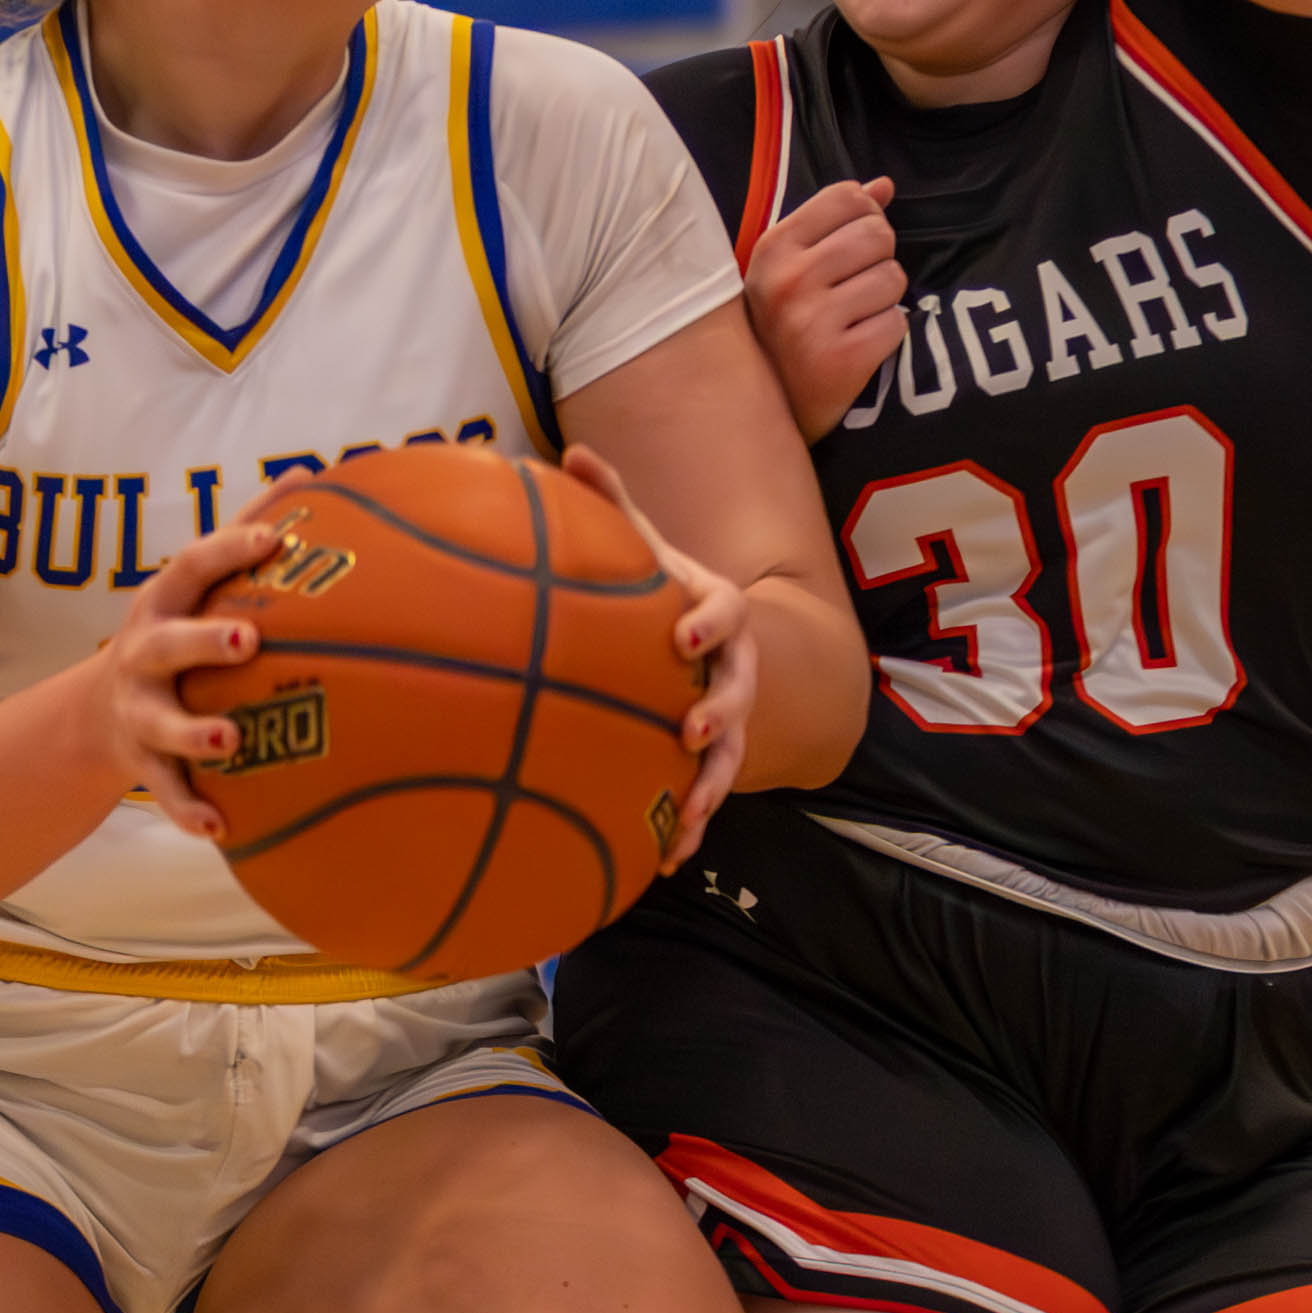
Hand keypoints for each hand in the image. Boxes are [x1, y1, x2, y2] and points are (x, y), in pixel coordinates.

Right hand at [90, 519, 282, 843]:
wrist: (98, 712)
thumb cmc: (177, 628)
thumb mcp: (199, 580)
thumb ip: (250, 524)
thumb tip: (312, 471)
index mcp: (166, 602)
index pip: (194, 565)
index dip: (231, 548)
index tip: (273, 538)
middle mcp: (144, 653)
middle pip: (167, 644)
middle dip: (204, 640)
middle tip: (248, 641)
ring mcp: (140, 711)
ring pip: (161, 724)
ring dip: (193, 731)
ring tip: (229, 741)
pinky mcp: (142, 762)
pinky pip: (167, 790)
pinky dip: (190, 810)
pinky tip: (220, 829)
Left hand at [560, 443, 751, 871]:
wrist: (713, 642)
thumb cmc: (664, 589)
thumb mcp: (647, 546)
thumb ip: (614, 503)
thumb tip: (570, 453)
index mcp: (718, 609)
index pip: (725, 609)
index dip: (708, 621)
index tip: (682, 636)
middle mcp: (735, 665)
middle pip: (741, 689)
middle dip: (722, 710)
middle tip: (693, 728)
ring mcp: (732, 715)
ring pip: (733, 754)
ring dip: (714, 783)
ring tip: (693, 814)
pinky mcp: (715, 756)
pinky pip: (710, 795)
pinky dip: (692, 826)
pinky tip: (667, 859)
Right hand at [744, 177, 906, 440]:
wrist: (765, 405)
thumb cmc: (779, 325)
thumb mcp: (790, 265)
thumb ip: (834, 220)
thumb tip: (883, 185)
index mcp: (774, 247)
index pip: (847, 197)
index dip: (865, 217)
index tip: (852, 245)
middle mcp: (790, 279)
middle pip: (878, 235)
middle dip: (879, 258)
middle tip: (854, 287)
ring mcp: (813, 321)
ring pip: (894, 278)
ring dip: (884, 298)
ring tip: (854, 317)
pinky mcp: (842, 359)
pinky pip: (898, 323)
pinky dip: (887, 334)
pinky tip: (859, 344)